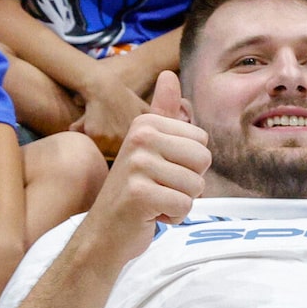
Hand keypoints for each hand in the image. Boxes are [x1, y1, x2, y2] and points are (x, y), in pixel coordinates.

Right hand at [86, 72, 212, 262]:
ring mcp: (137, 165)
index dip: (189, 164)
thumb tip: (169, 74)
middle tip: (159, 188)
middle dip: (188, 183)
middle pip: (203, 159)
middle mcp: (140, 138)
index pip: (202, 140)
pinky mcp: (139, 193)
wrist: (103, 233)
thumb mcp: (148, 148)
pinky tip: (150, 215)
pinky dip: (173, 217)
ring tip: (154, 201)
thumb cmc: (133, 192)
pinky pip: (184, 206)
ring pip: (196, 185)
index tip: (161, 171)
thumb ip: (163, 114)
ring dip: (180, 201)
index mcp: (145, 123)